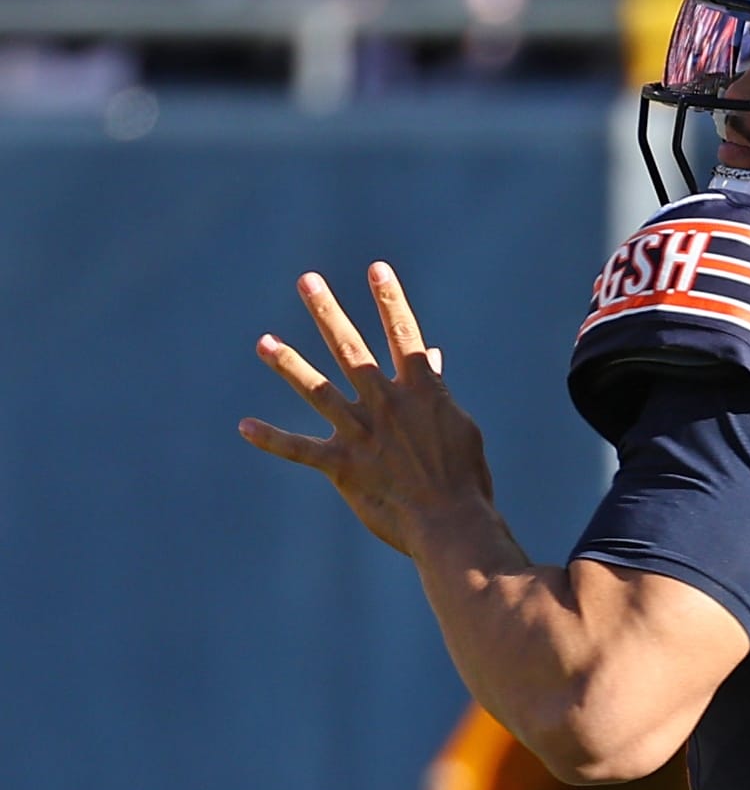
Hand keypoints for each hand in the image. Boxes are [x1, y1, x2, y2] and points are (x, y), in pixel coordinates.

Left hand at [240, 263, 488, 556]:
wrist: (450, 521)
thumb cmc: (465, 476)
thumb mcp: (459, 427)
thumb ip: (438, 390)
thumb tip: (433, 357)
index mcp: (422, 390)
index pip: (405, 334)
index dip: (391, 300)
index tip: (377, 268)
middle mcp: (386, 403)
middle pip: (351, 348)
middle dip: (327, 311)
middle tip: (307, 281)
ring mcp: (360, 432)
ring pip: (317, 389)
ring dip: (289, 363)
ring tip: (263, 341)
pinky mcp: (342, 465)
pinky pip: (300, 449)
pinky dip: (272, 438)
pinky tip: (244, 426)